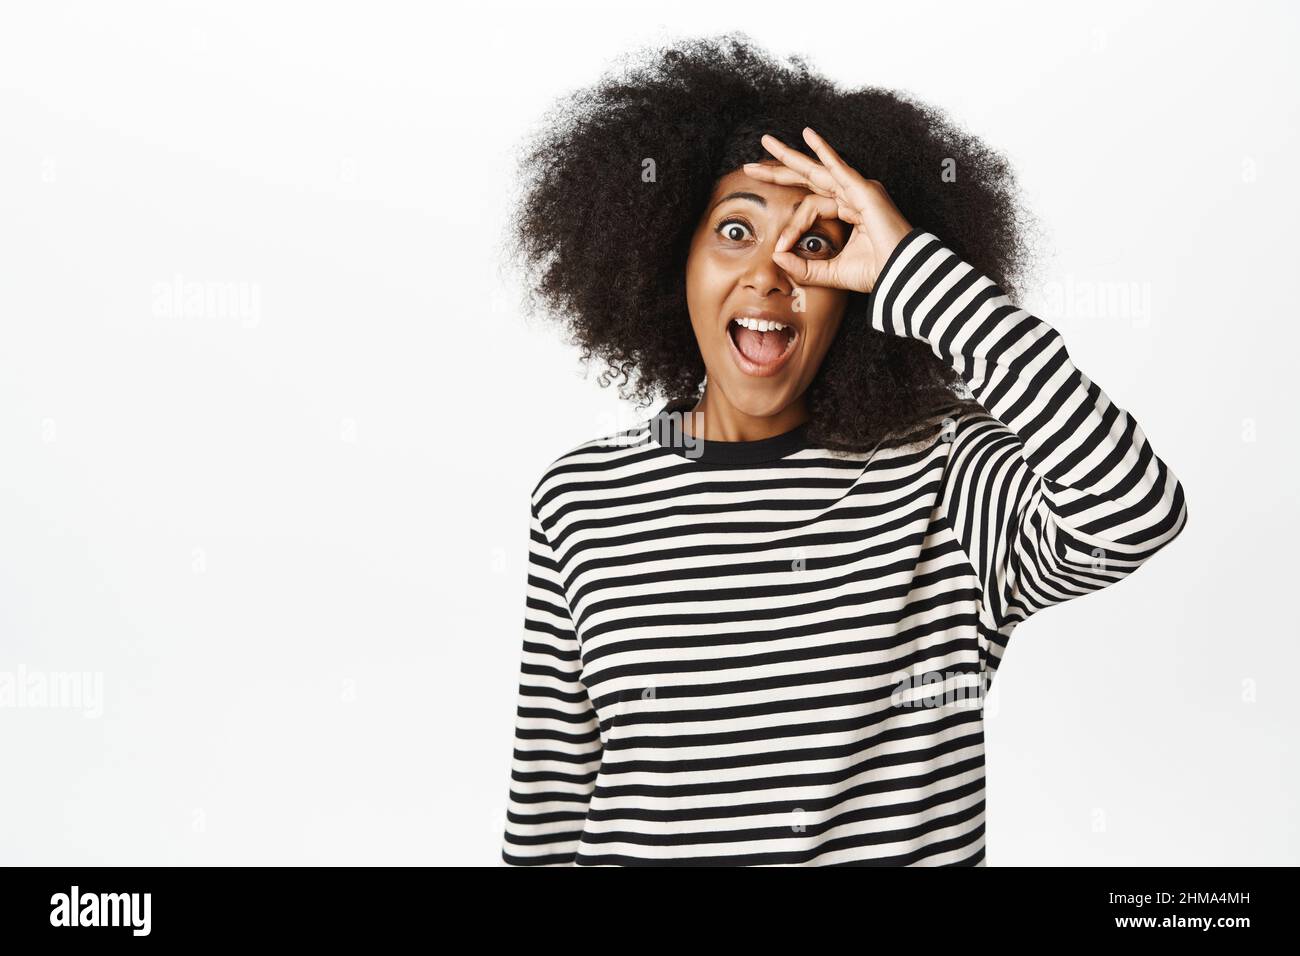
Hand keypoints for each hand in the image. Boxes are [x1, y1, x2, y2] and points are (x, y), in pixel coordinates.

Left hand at [743, 127, 912, 293]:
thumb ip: (803, 268)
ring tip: (767, 143)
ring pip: (817, 169)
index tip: (779, 248)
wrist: (901, 275)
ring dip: (790, 156)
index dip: (789, 226)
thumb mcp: (830, 273)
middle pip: (808, 178)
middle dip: (779, 170)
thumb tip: (776, 255)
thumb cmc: (876, 272)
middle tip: (750, 167)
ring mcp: (858, 190)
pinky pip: (839, 167)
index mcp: (846, 212)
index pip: (807, 208)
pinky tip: (807, 135)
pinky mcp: (864, 191)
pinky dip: (823, 151)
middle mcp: (851, 196)